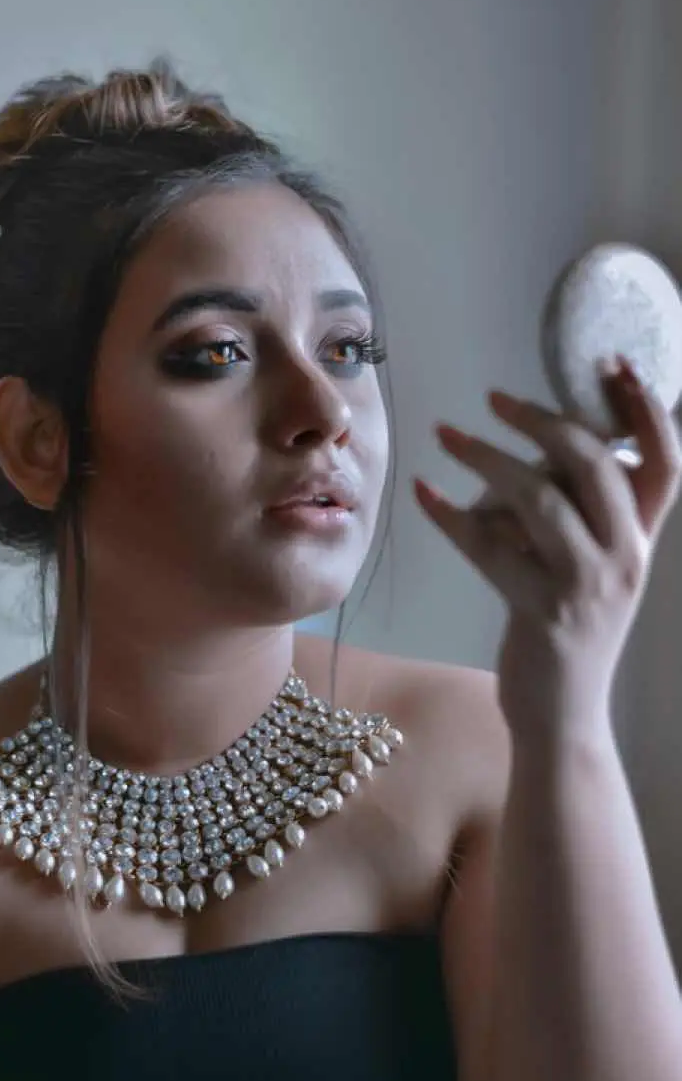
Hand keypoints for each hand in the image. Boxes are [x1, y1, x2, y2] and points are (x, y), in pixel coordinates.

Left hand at [413, 356, 681, 742]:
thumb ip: (585, 511)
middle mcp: (625, 557)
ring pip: (538, 497)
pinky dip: (450, 513)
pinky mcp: (541, 611)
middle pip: (593, 463)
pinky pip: (488, 545)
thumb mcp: (596, 567)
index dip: (644, 408)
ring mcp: (586, 586)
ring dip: (485, 456)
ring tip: (445, 434)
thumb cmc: (570, 628)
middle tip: (494, 398)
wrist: (564, 717)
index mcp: (642, 540)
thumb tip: (546, 442)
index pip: (664, 460)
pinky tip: (423, 491)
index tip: (611, 363)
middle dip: (541, 420)